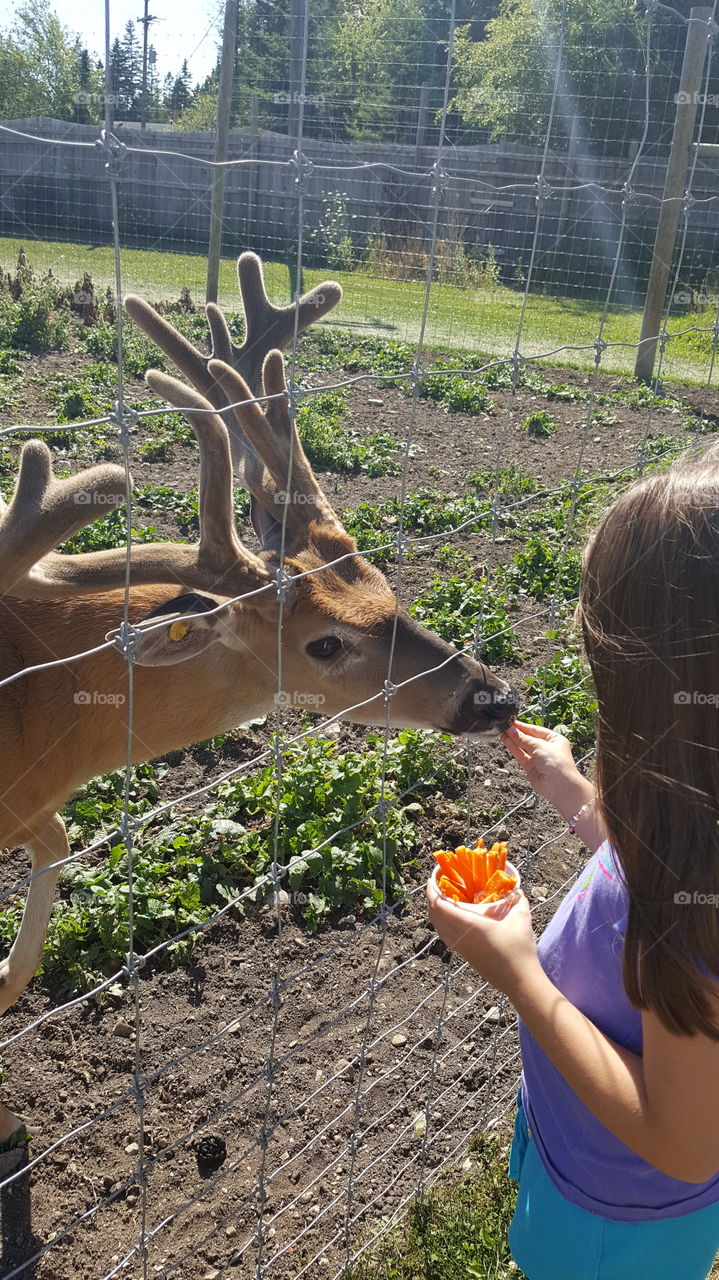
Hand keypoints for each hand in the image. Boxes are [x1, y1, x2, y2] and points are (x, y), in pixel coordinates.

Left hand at [425, 880, 539, 998]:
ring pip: (438, 928)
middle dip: (431, 899)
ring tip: (444, 901)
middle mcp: (458, 937)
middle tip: (437, 886)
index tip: (432, 878)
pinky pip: (446, 936)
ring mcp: (460, 948)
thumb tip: (517, 890)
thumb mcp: (521, 919)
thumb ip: (518, 901)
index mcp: (467, 925)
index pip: (439, 905)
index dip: (431, 891)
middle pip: (434, 916)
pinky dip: (443, 924)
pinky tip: (456, 920)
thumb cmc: (518, 950)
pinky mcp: (465, 956)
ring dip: (436, 913)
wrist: (519, 981)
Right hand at [501, 719, 591, 818]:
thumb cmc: (557, 763)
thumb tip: (512, 730)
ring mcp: (538, 758)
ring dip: (513, 739)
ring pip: (523, 746)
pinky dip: (513, 748)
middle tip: (504, 726)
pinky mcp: (530, 767)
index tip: (511, 722)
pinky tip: (506, 740)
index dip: (523, 726)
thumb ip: (524, 738)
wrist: (560, 786)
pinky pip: (520, 755)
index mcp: (554, 739)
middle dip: (517, 732)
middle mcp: (546, 748)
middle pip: (528, 738)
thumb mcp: (540, 745)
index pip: (536, 730)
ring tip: (502, 732)